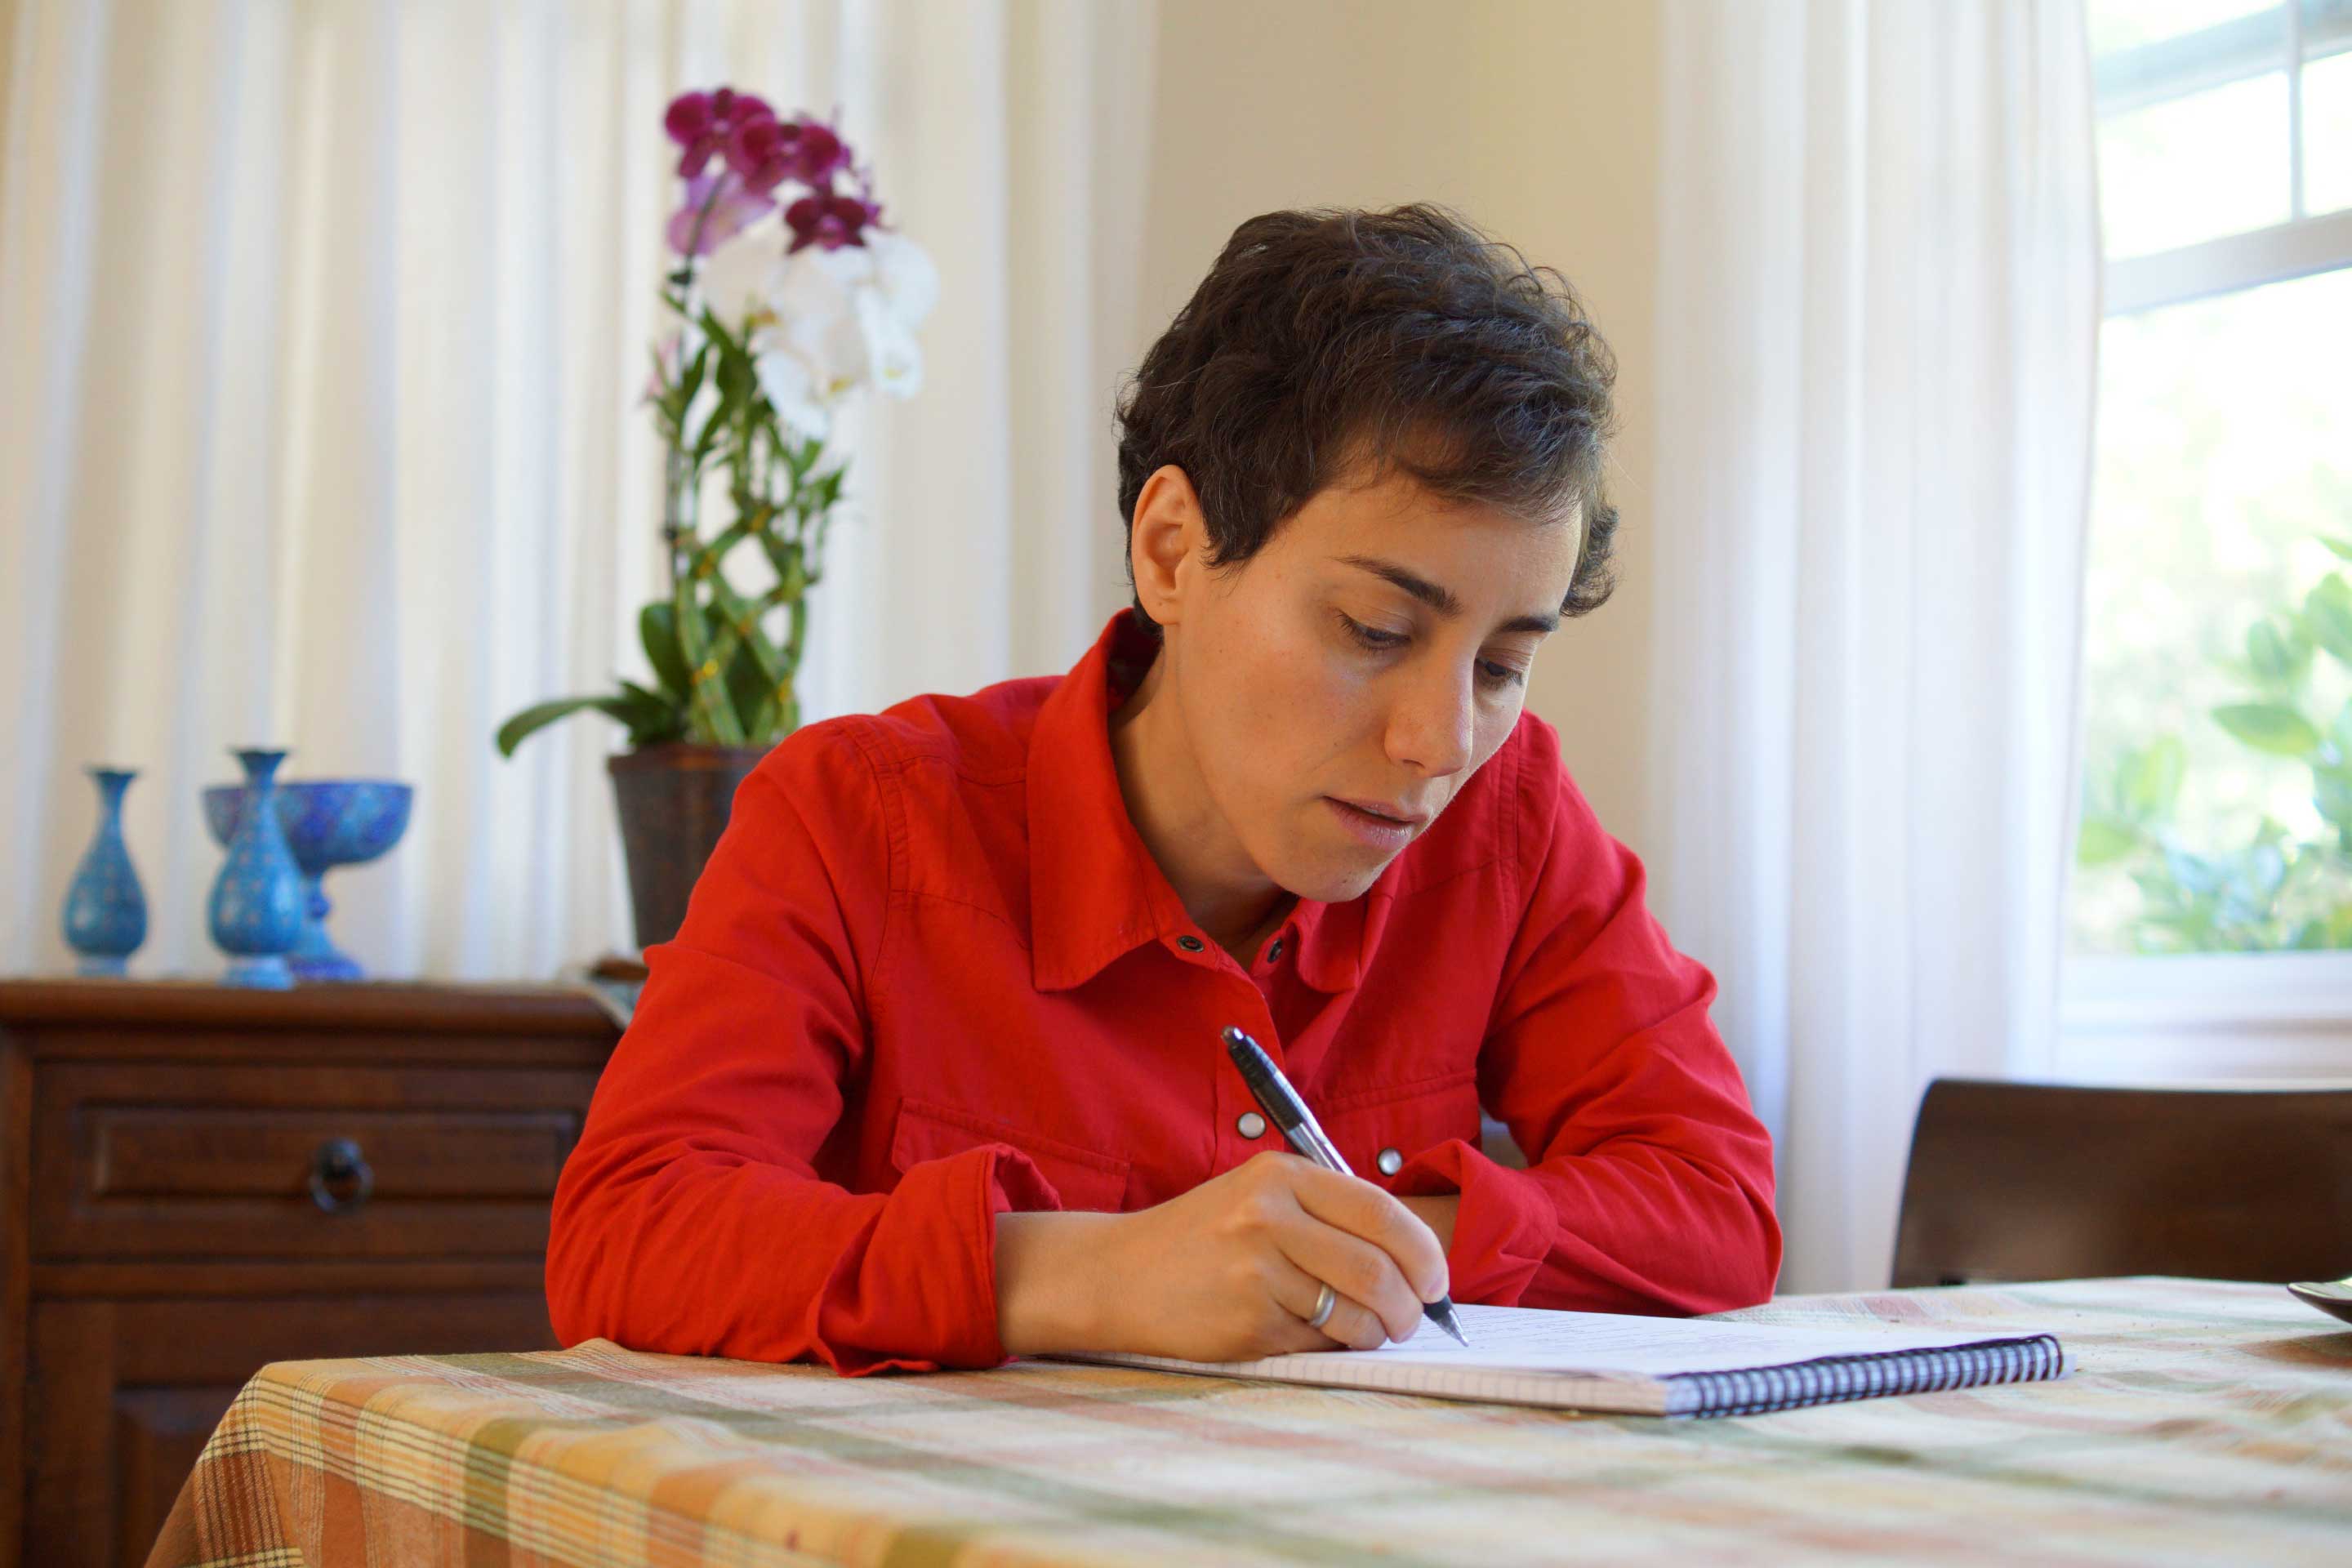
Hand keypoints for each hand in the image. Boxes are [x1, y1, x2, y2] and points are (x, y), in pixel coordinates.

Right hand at [995, 1150, 1449, 1361]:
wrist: (1117, 1274)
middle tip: (1411, 1320)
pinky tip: (1306, 1335)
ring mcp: (1256, 1272)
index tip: (1437, 1282)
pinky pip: (1316, 1343)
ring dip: (1375, 1334)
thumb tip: (1415, 1267)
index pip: (1382, 1213)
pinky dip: (1328, 1347)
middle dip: (1409, 1306)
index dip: (1425, 1254)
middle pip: (1377, 1270)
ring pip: (1354, 1315)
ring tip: (1367, 1333)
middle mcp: (1269, 1217)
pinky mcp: (1246, 1322)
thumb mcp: (1259, 1197)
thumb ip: (1329, 1216)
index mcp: (1281, 1175)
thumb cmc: (1202, 1238)